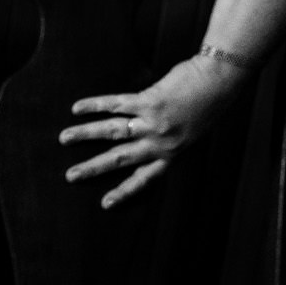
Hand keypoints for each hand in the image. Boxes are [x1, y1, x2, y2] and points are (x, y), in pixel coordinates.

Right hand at [59, 56, 243, 207]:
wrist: (221, 80)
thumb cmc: (208, 105)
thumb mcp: (192, 132)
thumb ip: (169, 141)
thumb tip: (142, 142)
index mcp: (172, 153)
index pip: (145, 178)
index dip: (124, 191)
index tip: (105, 204)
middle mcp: (161, 142)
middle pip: (120, 158)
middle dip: (93, 168)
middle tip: (70, 176)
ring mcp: (154, 122)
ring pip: (113, 131)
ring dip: (85, 134)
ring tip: (64, 138)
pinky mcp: (149, 101)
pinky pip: (116, 104)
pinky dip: (95, 105)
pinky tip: (77, 108)